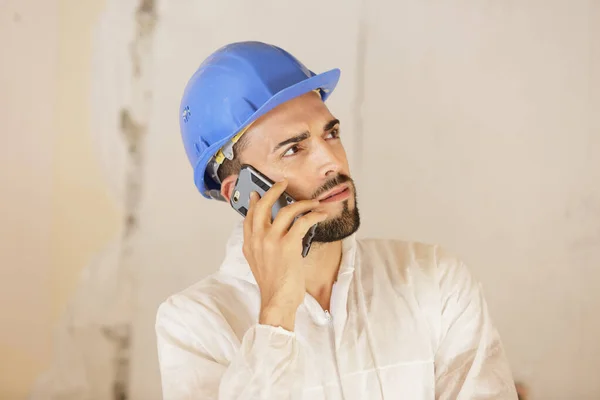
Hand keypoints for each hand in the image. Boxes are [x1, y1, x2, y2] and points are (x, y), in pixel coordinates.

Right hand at [242, 180, 326, 330]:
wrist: (277, 301)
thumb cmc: (273, 287)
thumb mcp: (260, 265)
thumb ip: (261, 248)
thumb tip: (272, 236)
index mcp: (249, 245)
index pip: (249, 217)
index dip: (254, 202)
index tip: (258, 194)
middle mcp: (257, 239)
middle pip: (263, 206)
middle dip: (274, 191)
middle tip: (283, 184)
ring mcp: (271, 241)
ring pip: (285, 210)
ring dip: (301, 203)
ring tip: (312, 201)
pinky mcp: (288, 244)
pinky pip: (302, 221)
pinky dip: (313, 215)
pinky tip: (319, 214)